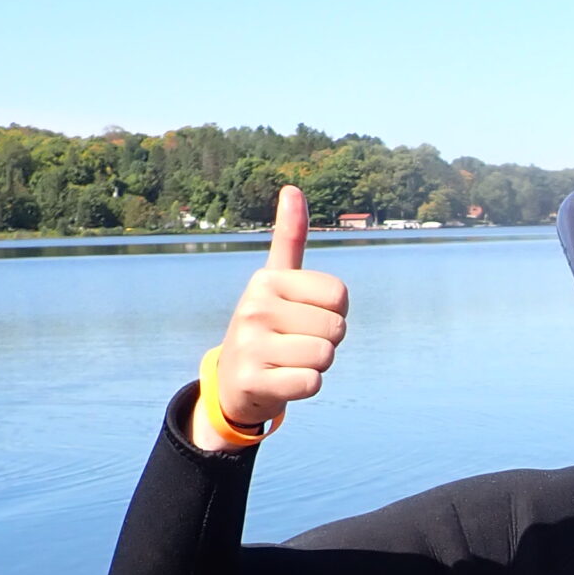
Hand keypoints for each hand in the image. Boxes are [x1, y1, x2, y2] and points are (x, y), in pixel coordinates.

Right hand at [192, 185, 349, 450]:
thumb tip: (293, 188)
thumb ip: (289, 239)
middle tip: (296, 342)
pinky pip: (312, 383)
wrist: (233, 382)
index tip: (306, 315)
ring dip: (316, 364)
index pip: (340, 295)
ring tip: (289, 361)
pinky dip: (306, 386)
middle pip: (336, 328)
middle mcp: (254, 308)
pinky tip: (283, 381)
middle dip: (325, 340)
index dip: (335, 311)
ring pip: (325, 356)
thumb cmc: (268, 326)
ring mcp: (250, 345)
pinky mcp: (252, 381)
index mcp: (267, 280)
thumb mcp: (276, 281)